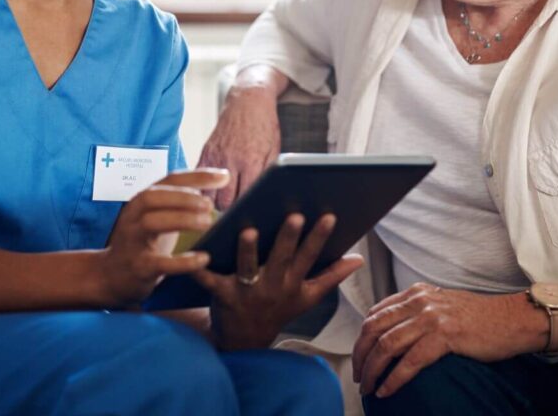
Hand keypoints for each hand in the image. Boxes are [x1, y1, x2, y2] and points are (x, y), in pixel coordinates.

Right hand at [100, 169, 229, 306]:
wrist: (112, 276)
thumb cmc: (144, 241)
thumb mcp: (158, 216)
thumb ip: (182, 202)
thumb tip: (221, 183)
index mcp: (143, 200)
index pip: (170, 179)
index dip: (198, 176)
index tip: (224, 177)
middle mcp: (134, 216)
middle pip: (154, 196)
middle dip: (183, 197)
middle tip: (210, 204)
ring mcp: (133, 240)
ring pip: (152, 222)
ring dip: (182, 219)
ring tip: (207, 223)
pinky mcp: (138, 266)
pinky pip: (160, 262)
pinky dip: (183, 261)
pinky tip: (203, 258)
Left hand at [194, 213, 363, 349]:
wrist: (245, 341)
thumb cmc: (278, 310)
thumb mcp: (309, 296)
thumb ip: (333, 276)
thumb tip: (359, 259)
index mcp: (293, 282)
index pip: (310, 256)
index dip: (319, 237)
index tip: (329, 216)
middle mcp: (272, 286)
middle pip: (281, 258)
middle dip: (288, 238)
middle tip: (294, 216)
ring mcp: (247, 291)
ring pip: (248, 268)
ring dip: (248, 251)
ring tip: (249, 231)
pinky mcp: (223, 294)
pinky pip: (211, 281)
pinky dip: (201, 271)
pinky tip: (198, 255)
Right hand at [198, 83, 280, 208]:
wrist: (248, 100)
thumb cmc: (264, 126)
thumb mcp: (274, 150)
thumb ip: (267, 175)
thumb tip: (264, 199)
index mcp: (251, 161)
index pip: (245, 199)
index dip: (246, 213)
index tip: (248, 222)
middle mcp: (231, 160)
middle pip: (224, 202)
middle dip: (230, 213)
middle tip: (235, 219)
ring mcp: (215, 156)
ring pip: (208, 194)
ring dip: (216, 204)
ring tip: (224, 209)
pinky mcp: (205, 152)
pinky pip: (198, 179)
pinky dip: (204, 190)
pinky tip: (211, 195)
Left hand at [352, 283, 535, 397]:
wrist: (512, 319)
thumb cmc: (480, 318)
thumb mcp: (442, 305)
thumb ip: (418, 311)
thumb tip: (395, 331)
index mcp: (416, 293)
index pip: (376, 313)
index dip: (362, 337)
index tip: (360, 356)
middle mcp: (419, 301)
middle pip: (375, 328)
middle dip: (360, 355)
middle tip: (358, 376)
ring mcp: (431, 318)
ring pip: (387, 345)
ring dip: (373, 370)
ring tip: (369, 388)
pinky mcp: (444, 336)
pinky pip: (410, 361)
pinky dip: (394, 379)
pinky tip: (387, 391)